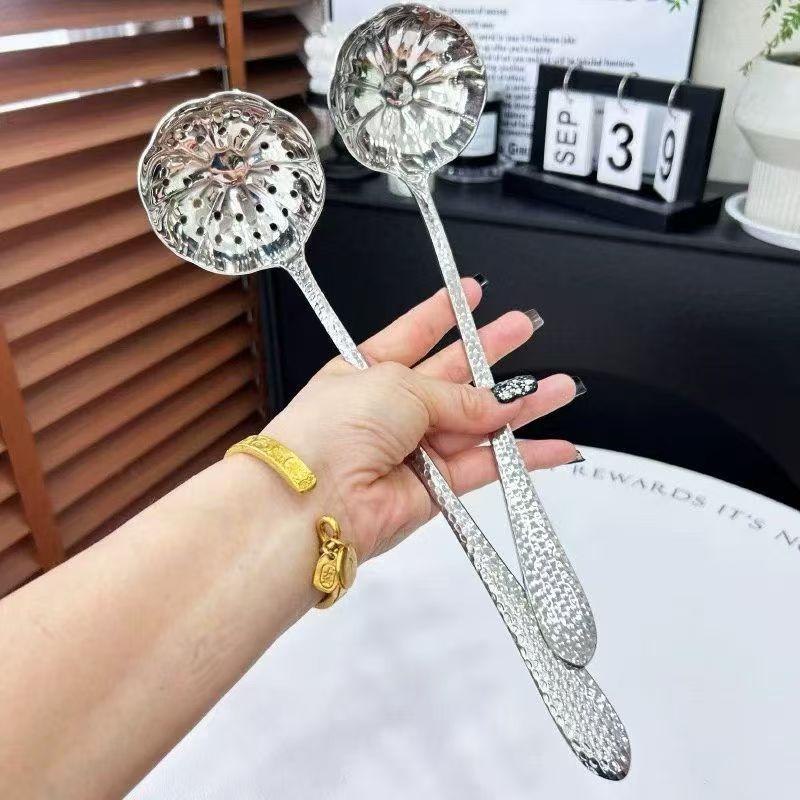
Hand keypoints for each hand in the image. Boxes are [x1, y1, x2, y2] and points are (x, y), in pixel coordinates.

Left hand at [264, 279, 581, 559]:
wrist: (313, 502)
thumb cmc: (332, 431)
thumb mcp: (396, 385)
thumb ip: (454, 395)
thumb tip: (497, 404)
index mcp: (368, 370)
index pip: (413, 333)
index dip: (443, 312)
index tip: (472, 293)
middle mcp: (393, 408)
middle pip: (454, 373)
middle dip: (491, 350)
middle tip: (524, 329)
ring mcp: (415, 448)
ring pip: (479, 421)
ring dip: (521, 406)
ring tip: (560, 387)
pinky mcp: (435, 487)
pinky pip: (487, 466)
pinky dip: (523, 459)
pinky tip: (555, 446)